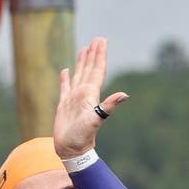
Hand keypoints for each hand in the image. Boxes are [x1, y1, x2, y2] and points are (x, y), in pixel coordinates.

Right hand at [54, 37, 127, 159]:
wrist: (72, 150)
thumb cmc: (82, 137)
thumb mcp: (96, 120)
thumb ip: (108, 106)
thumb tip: (125, 95)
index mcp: (91, 94)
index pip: (97, 70)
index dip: (99, 55)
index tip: (102, 41)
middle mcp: (84, 94)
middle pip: (89, 69)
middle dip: (93, 54)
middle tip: (98, 38)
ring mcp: (74, 99)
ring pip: (78, 75)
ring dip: (81, 62)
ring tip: (84, 48)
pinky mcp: (64, 105)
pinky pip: (64, 87)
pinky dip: (65, 78)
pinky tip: (66, 70)